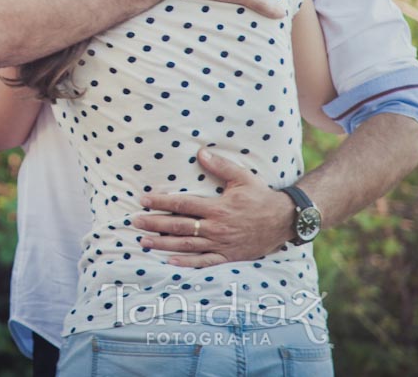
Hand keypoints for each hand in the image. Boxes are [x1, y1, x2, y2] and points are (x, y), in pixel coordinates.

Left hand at [131, 147, 295, 267]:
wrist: (283, 221)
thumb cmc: (261, 197)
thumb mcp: (242, 177)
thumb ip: (220, 166)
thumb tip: (200, 153)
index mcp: (217, 208)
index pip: (182, 204)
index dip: (161, 202)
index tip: (143, 200)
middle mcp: (215, 228)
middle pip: (178, 227)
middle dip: (154, 224)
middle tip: (134, 222)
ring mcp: (220, 245)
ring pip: (186, 246)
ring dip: (163, 245)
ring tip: (143, 242)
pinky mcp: (227, 257)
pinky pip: (203, 262)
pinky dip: (185, 263)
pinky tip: (169, 261)